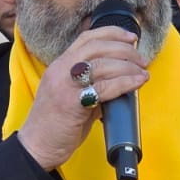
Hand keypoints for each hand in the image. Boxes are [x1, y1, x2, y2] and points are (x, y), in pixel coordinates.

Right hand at [16, 25, 148, 172]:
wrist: (36, 146)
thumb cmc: (55, 124)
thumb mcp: (71, 97)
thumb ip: (92, 87)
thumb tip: (120, 83)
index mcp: (59, 65)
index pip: (86, 38)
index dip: (112, 33)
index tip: (131, 37)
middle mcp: (60, 70)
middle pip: (97, 47)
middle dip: (125, 50)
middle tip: (142, 60)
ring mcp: (64, 85)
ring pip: (102, 64)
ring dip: (128, 66)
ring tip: (142, 73)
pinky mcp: (71, 103)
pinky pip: (104, 87)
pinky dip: (124, 83)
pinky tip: (136, 83)